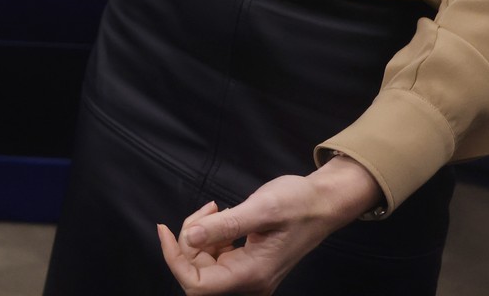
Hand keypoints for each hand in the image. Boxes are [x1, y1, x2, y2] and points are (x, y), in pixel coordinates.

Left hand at [157, 157, 381, 293]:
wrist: (323, 203)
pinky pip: (214, 256)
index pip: (197, 285)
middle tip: (207, 209)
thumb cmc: (298, 203)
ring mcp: (248, 275)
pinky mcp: (247, 264)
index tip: (165, 229)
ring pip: (203, 263)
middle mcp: (249, 282)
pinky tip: (220, 215)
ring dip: (198, 234)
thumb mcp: (262, 208)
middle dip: (189, 240)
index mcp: (252, 274)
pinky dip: (209, 235)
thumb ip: (226, 225)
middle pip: (196, 273)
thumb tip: (190, 237)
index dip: (175, 259)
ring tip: (215, 208)